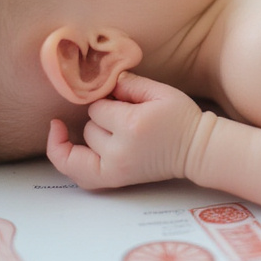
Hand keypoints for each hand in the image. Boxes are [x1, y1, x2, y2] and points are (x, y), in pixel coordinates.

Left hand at [46, 73, 202, 189]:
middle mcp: (120, 151)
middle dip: (101, 118)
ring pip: (82, 147)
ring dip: (89, 137)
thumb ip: (129, 82)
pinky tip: (63, 144)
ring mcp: (116, 169)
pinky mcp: (115, 179)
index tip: (124, 100)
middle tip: (121, 115)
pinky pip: (78, 174)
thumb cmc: (181, 119)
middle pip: (89, 128)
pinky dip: (66, 160)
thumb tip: (102, 81)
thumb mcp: (161, 91)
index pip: (98, 107)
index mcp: (131, 125)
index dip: (108, 100)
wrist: (196, 150)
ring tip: (99, 129)